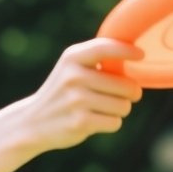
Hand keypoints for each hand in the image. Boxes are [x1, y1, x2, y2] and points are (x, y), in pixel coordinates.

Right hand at [14, 38, 144, 152]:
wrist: (32, 122)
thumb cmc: (63, 92)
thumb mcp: (72, 68)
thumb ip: (97, 58)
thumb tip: (139, 55)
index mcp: (72, 58)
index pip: (106, 48)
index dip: (127, 50)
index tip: (141, 55)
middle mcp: (74, 76)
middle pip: (126, 85)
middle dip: (129, 94)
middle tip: (118, 96)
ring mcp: (76, 99)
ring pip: (123, 106)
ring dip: (119, 110)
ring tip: (100, 109)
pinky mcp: (80, 121)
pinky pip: (115, 122)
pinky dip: (110, 123)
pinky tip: (94, 121)